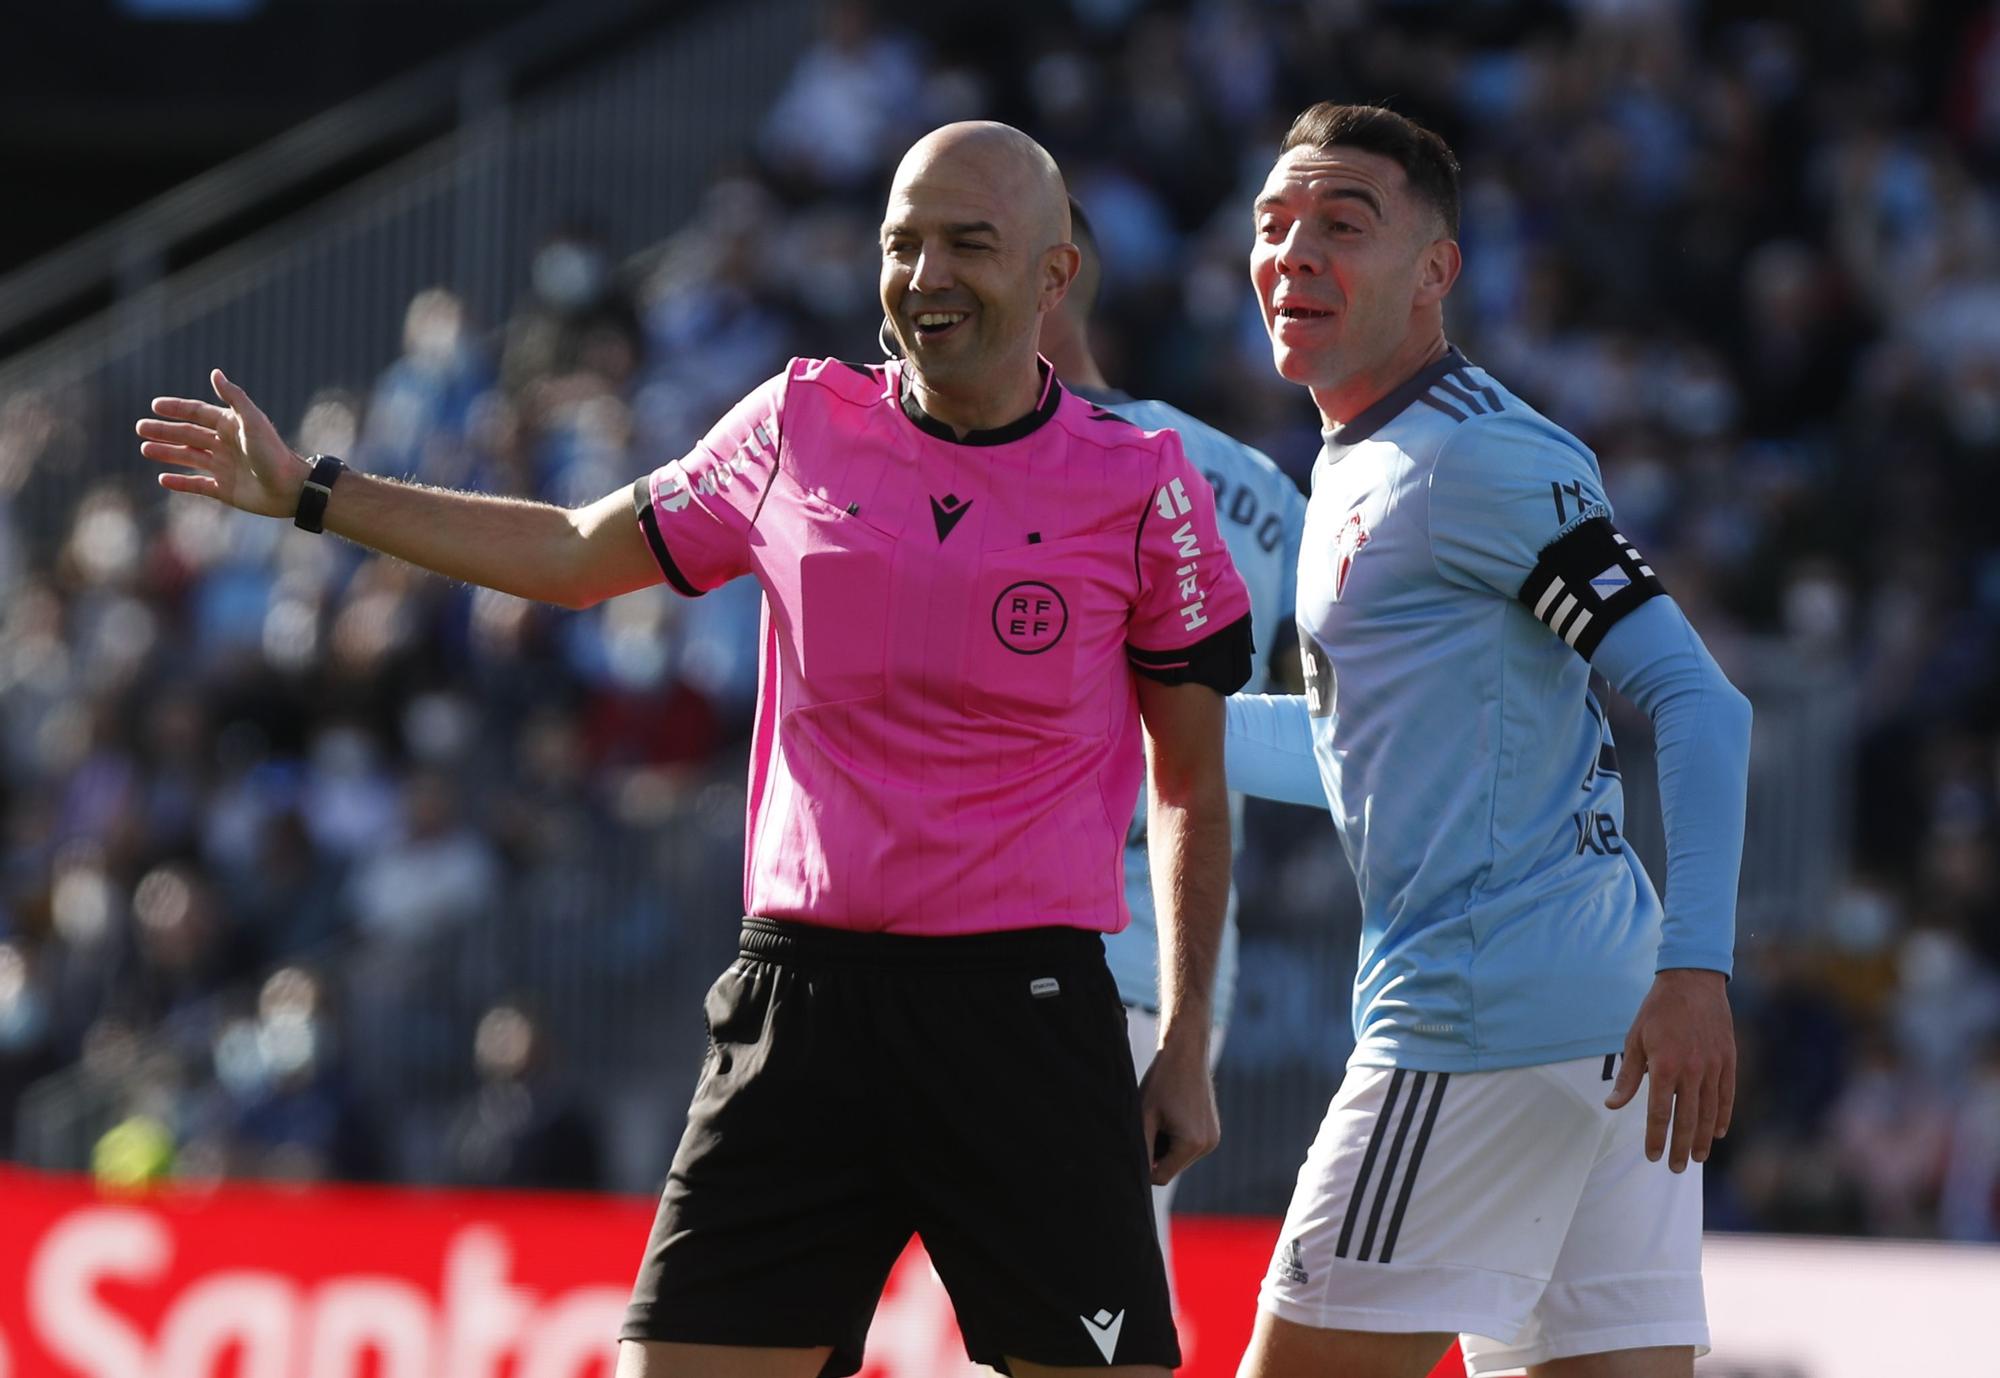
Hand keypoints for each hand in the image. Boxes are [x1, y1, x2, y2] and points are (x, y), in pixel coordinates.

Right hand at [137, 369, 307, 518]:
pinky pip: (197, 485)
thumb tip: (215, 372)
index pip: (198, 413)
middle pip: (188, 435)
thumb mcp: (253, 421)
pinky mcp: (225, 490)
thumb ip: (234, 398)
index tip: (154, 405)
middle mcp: (225, 445)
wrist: (291, 488)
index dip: (177, 409)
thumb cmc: (273, 453)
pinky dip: (180, 482)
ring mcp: (224, 468)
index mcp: (231, 427)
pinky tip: (162, 479)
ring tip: (145, 449)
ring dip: (167, 453)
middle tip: (140, 428)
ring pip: (188, 458)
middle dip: (164, 431)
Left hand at [1138, 1027, 1218, 1185]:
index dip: (1143, 1166)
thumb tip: (1137, 1175)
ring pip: (1180, 1158)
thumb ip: (1142, 1148)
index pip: (1161, 1177)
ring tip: (1160, 1117)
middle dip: (1156, 1154)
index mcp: (1191, 1144)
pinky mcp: (1213, 1131)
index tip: (1135, 1143)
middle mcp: (1208, 1145)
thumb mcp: (1144, 1116)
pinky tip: (1171, 1115)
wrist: (1186, 1052)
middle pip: (1172, 1168)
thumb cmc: (1161, 1082)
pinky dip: (1177, 1138)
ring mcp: (1213, 1138)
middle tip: (1147, 1124)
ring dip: (1166, 1146)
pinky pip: (1189, 1146)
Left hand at [1605, 967, 1735, 1171]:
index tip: (1653, 1155)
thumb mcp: (1635, 1040)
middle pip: (1687, 1118)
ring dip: (1702, 1138)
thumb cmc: (1657, 1011)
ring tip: (1697, 1158)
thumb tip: (1612, 1106)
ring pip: (1709, 1111)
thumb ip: (1629, 1078)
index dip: (1656, 1137)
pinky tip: (1717, 1132)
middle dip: (1680, 1146)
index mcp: (1666, 1066)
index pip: (1660, 1112)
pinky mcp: (1728, 1060)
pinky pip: (1726, 1095)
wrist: (1692, 982)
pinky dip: (1722, 1116)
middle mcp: (1693, 1070)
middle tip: (1675, 1168)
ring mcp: (1714, 1066)